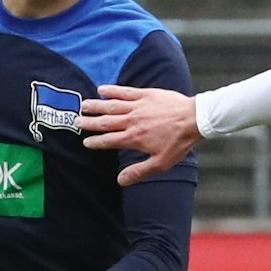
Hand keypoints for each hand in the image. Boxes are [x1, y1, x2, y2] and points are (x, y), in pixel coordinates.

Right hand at [80, 86, 200, 186]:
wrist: (194, 119)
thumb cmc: (179, 142)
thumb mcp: (161, 163)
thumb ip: (139, 172)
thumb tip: (121, 181)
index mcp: (133, 138)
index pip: (108, 141)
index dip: (95, 142)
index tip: (85, 141)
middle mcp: (131, 121)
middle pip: (105, 122)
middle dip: (89, 123)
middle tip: (76, 121)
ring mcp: (137, 106)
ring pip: (111, 106)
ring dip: (96, 105)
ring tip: (83, 105)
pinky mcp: (145, 94)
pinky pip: (124, 91)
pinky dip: (112, 90)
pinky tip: (101, 89)